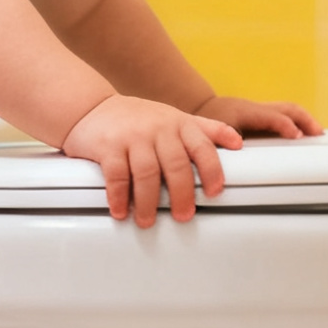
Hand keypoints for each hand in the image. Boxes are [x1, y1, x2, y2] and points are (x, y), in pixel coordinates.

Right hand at [61, 96, 243, 225]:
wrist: (91, 107)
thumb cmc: (137, 118)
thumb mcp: (174, 117)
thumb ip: (205, 129)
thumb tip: (237, 142)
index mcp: (178, 124)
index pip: (202, 147)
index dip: (212, 170)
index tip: (214, 192)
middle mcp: (158, 129)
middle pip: (176, 165)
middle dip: (182, 194)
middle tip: (183, 215)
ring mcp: (133, 136)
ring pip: (147, 173)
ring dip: (148, 202)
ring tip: (147, 220)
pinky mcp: (108, 146)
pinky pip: (117, 176)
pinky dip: (119, 197)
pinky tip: (121, 211)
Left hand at [198, 95, 322, 138]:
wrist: (198, 109)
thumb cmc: (204, 124)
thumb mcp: (212, 135)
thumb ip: (226, 145)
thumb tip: (239, 154)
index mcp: (246, 112)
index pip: (272, 116)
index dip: (286, 126)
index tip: (298, 137)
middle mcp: (256, 108)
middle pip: (288, 108)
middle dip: (306, 120)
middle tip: (319, 135)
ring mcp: (260, 109)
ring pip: (289, 110)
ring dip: (305, 121)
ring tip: (318, 135)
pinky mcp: (261, 115)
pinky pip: (284, 115)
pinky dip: (297, 123)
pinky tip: (303, 136)